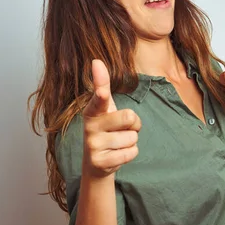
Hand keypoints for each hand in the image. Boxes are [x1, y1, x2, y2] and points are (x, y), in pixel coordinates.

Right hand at [82, 60, 140, 177]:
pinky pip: (131, 152)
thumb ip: (103, 86)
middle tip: (123, 129)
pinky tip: (117, 154)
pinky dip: (130, 153)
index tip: (99, 73)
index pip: (99, 97)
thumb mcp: (105, 109)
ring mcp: (93, 145)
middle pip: (129, 117)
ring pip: (132, 137)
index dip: (101, 87)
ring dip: (131, 141)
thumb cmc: (106, 130)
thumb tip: (96, 61)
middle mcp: (89, 127)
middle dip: (134, 124)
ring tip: (117, 143)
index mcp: (92, 111)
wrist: (97, 164)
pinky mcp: (100, 162)